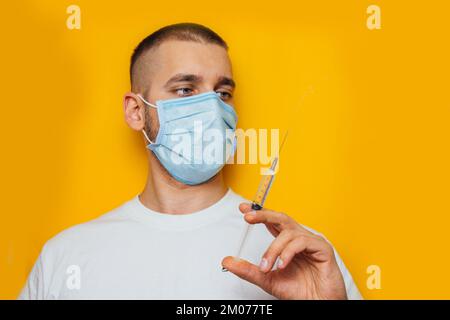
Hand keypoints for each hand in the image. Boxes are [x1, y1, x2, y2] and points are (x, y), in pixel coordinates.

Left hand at [221, 203, 346, 299]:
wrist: (319, 304)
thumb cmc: (299, 292)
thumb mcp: (267, 279)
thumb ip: (248, 270)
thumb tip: (227, 261)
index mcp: (287, 243)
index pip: (272, 222)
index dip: (259, 213)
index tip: (243, 209)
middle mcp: (299, 238)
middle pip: (281, 218)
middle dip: (263, 215)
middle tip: (248, 217)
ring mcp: (312, 242)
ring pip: (288, 232)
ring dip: (273, 249)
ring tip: (267, 266)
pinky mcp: (323, 249)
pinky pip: (302, 242)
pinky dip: (288, 252)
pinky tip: (282, 265)